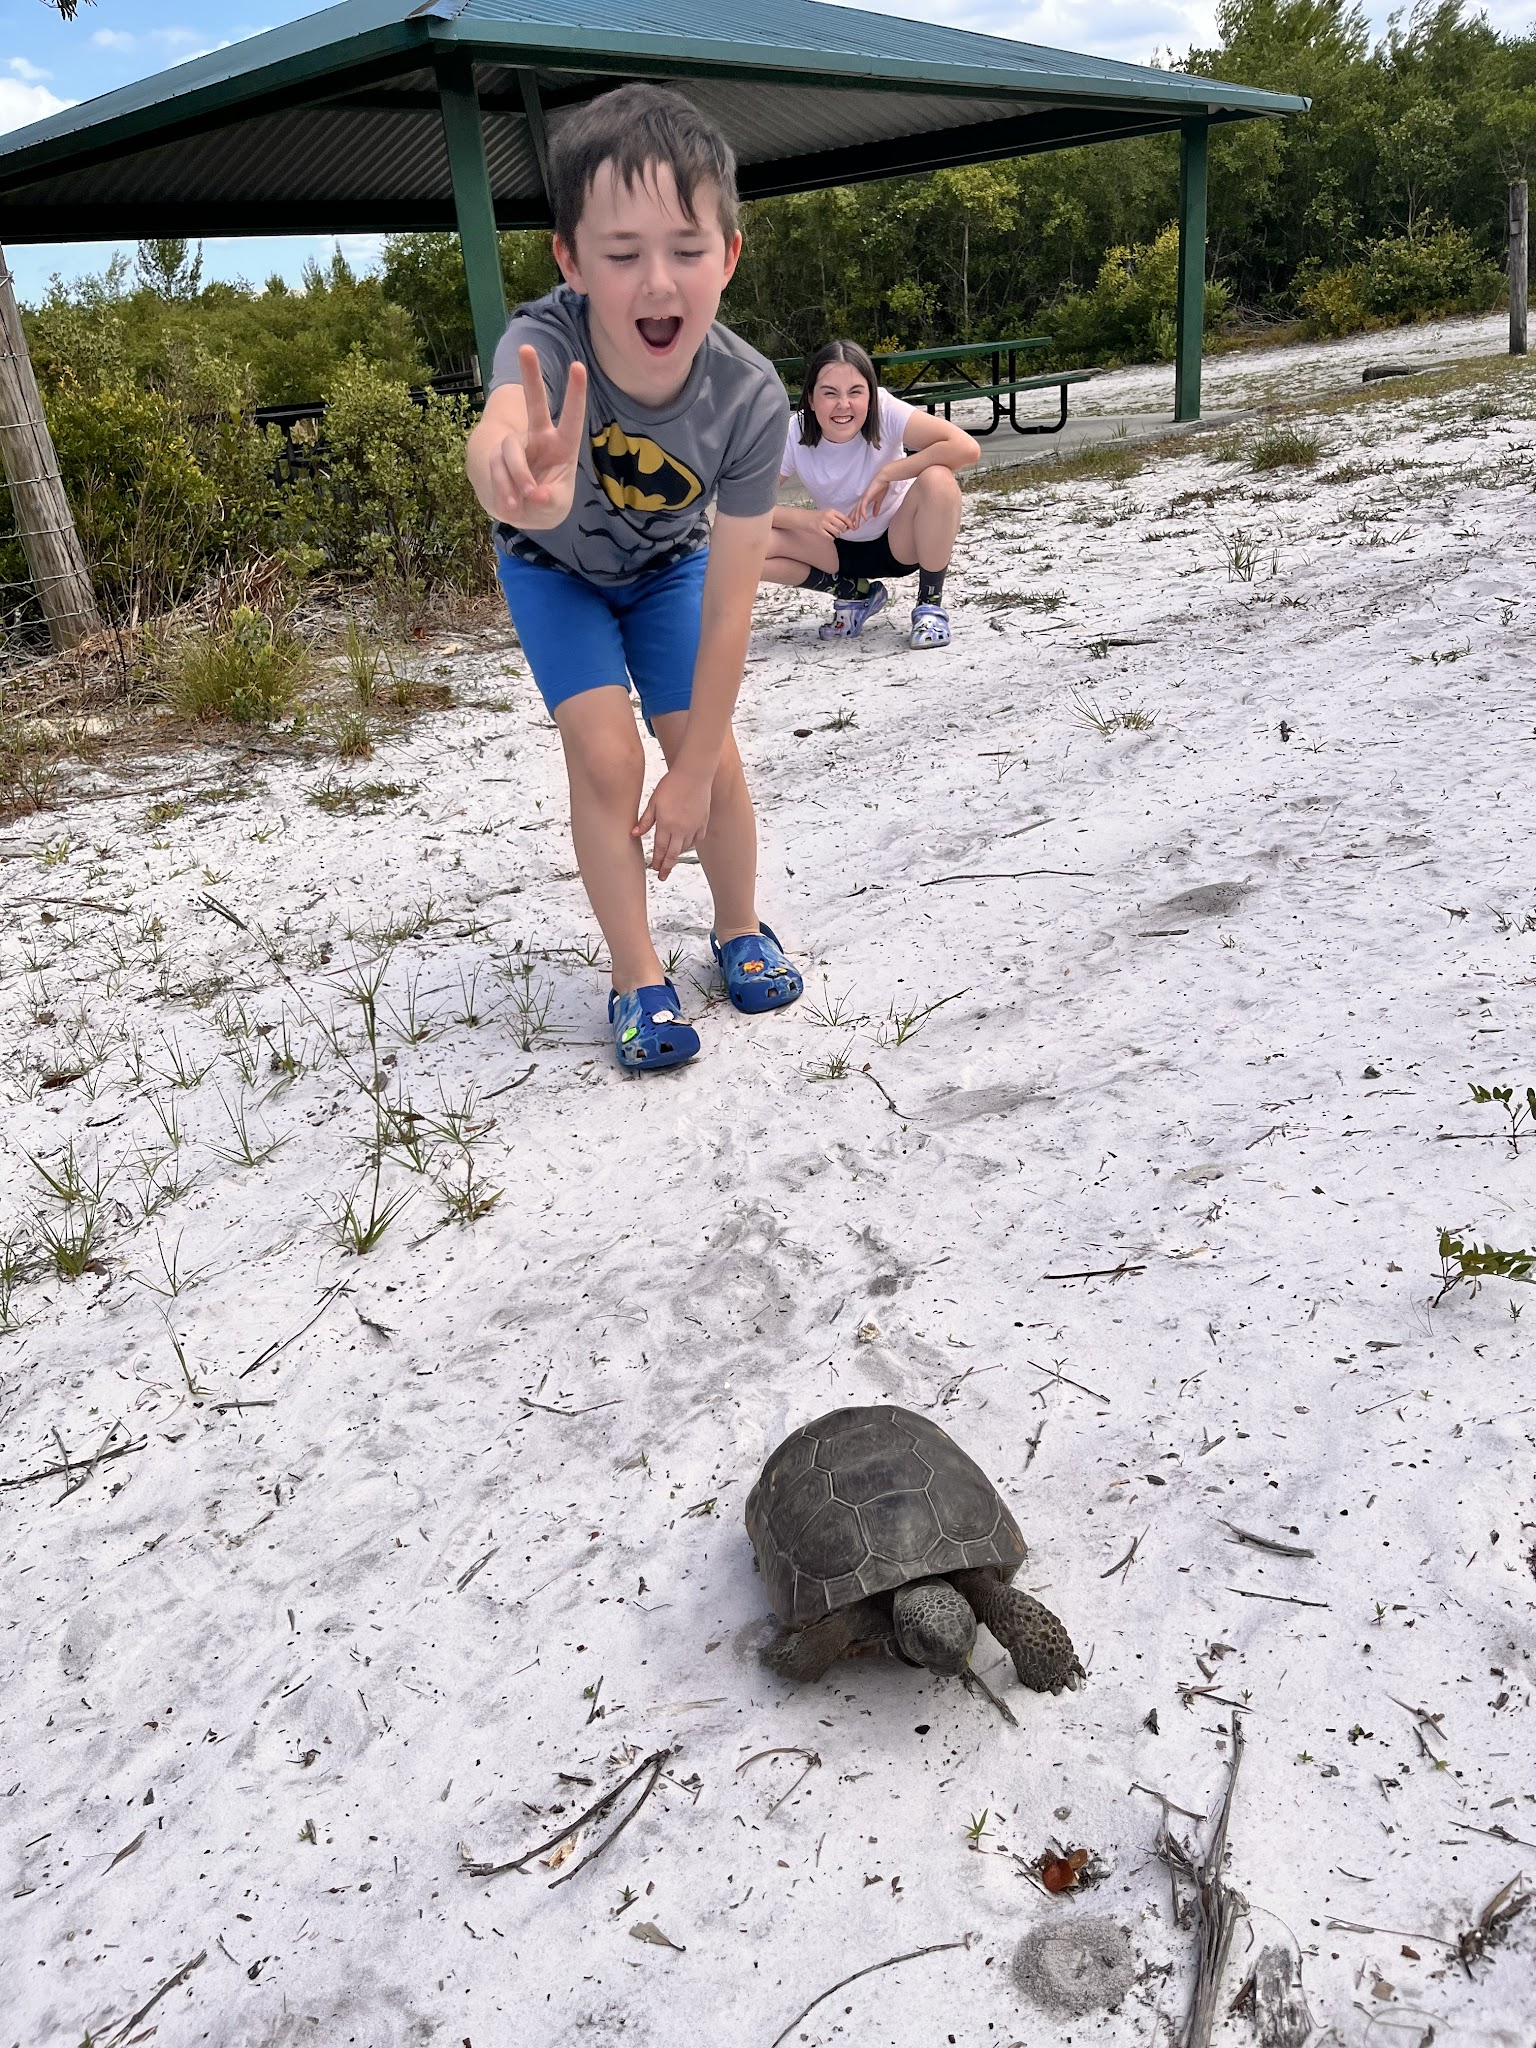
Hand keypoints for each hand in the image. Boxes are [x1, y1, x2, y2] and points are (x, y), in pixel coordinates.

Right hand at [487, 344, 587, 524]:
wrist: (520, 510)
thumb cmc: (547, 503)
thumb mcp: (555, 507)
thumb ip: (549, 501)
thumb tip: (534, 493)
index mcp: (564, 445)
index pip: (572, 417)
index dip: (575, 394)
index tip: (578, 366)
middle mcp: (540, 438)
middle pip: (535, 403)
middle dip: (530, 376)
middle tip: (525, 347)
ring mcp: (517, 445)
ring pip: (512, 452)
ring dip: (517, 478)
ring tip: (520, 503)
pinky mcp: (498, 457)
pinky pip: (498, 469)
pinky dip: (504, 491)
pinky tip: (510, 506)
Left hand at [634, 767, 711, 880]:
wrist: (694, 773)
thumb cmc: (672, 784)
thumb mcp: (653, 802)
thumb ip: (645, 820)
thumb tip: (633, 834)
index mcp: (666, 825)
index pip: (660, 849)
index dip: (657, 861)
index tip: (654, 870)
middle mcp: (681, 829)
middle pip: (673, 854)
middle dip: (667, 866)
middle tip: (663, 876)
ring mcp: (694, 826)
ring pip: (685, 847)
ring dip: (677, 855)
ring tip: (671, 859)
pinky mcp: (703, 821)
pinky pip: (697, 839)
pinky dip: (690, 845)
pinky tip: (686, 845)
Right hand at [818, 507, 850, 537]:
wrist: (804, 518)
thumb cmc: (818, 516)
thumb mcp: (827, 513)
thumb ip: (836, 518)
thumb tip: (847, 525)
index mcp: (832, 511)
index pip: (845, 518)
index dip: (850, 524)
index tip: (852, 528)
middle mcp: (828, 516)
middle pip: (842, 525)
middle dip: (844, 530)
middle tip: (842, 532)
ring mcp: (823, 524)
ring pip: (836, 532)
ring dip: (838, 535)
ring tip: (836, 535)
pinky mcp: (819, 530)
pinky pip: (829, 537)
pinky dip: (832, 538)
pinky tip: (830, 537)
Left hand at [849, 471, 893, 529]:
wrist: (883, 479)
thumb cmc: (881, 488)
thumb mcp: (879, 501)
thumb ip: (876, 508)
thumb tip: (874, 516)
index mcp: (864, 501)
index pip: (857, 512)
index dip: (854, 519)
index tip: (852, 526)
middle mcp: (862, 500)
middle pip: (855, 512)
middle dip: (852, 521)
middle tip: (850, 530)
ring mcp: (863, 498)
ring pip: (858, 511)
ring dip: (857, 520)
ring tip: (856, 527)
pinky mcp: (867, 497)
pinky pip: (863, 506)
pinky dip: (863, 513)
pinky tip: (864, 519)